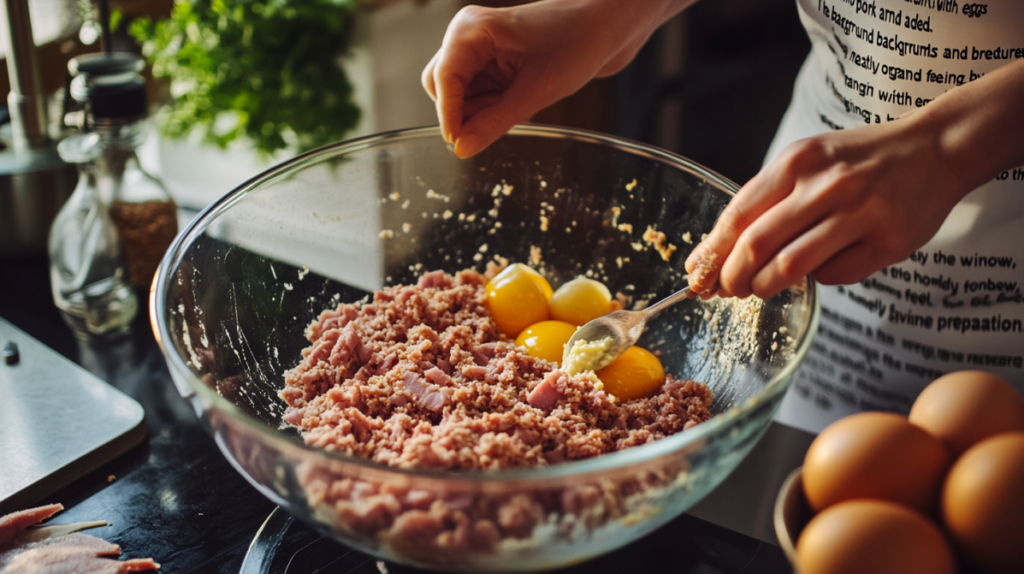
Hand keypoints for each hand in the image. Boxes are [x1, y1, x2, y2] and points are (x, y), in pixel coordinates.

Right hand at [422, 0, 691, 157]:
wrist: (609, 24)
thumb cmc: (578, 42)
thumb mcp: (537, 91)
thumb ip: (495, 122)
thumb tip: (462, 149)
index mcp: (472, 31)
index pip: (442, 79)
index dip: (448, 115)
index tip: (458, 144)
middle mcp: (470, 37)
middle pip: (441, 87)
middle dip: (464, 112)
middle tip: (497, 124)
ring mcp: (481, 50)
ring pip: (459, 95)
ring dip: (480, 112)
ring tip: (521, 104)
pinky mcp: (494, 63)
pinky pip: (478, 95)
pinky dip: (491, 108)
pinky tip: (520, 101)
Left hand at [685, 116, 965, 299]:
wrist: (934, 150)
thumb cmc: (856, 160)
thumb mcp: (806, 162)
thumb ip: (765, 200)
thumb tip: (717, 253)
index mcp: (798, 161)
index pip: (738, 215)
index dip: (712, 252)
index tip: (697, 274)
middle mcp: (826, 185)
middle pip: (757, 246)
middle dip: (731, 277)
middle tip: (725, 290)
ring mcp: (860, 213)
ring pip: (791, 266)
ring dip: (765, 286)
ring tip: (759, 288)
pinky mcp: (887, 241)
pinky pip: (835, 275)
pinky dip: (818, 279)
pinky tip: (819, 268)